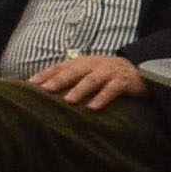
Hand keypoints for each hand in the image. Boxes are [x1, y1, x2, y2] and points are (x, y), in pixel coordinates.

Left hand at [31, 51, 145, 109]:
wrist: (140, 70)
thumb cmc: (108, 75)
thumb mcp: (88, 72)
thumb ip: (71, 78)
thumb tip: (45, 90)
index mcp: (82, 62)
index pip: (60, 67)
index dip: (45, 74)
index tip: (30, 84)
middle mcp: (93, 65)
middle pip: (73, 72)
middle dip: (58, 80)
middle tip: (45, 90)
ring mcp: (109, 72)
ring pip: (92, 80)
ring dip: (79, 90)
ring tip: (68, 101)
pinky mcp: (123, 81)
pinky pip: (112, 90)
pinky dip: (102, 98)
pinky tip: (93, 108)